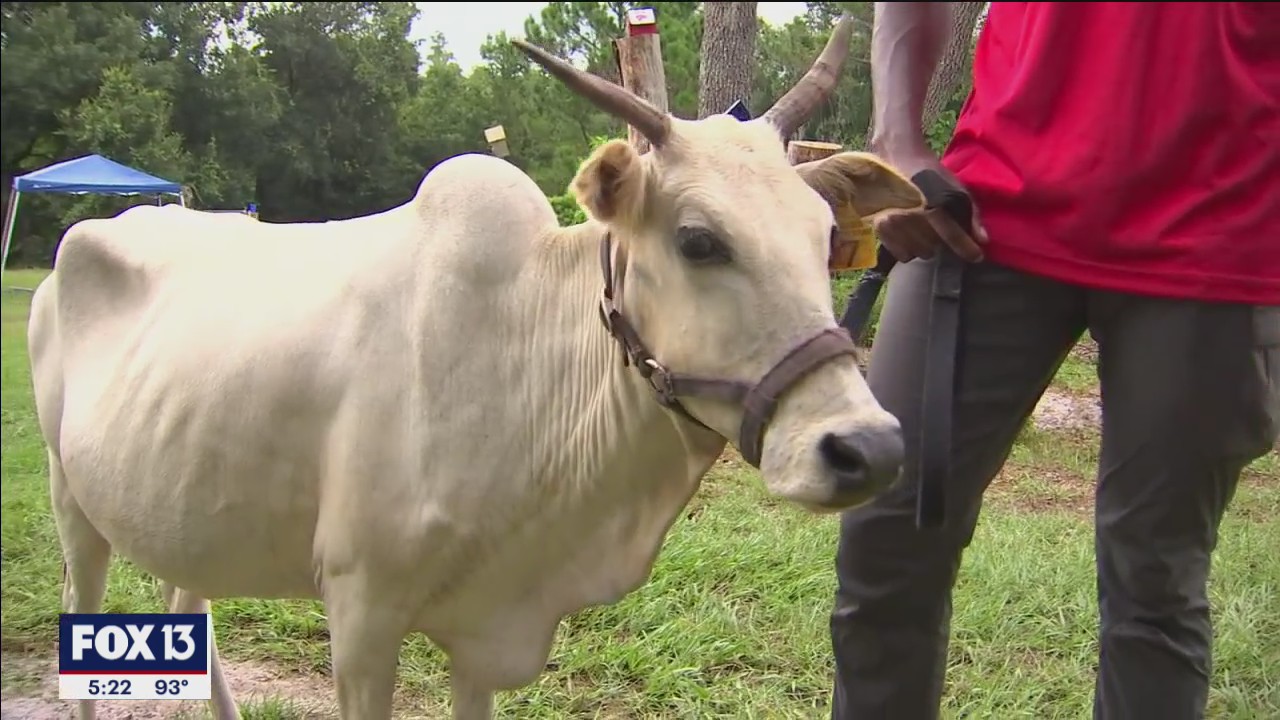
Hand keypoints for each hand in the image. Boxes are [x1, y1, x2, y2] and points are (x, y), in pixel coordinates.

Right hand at [873, 149, 988, 263]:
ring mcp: (894, 223)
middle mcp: (912, 217)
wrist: (897, 157)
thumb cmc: (929, 172)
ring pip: (919, 252)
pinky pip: (902, 254)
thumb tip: (982, 240)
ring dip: (926, 246)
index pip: (952, 236)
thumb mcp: (955, 187)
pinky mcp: (880, 228)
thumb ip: (970, 214)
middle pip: (936, 248)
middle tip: (942, 233)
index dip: (967, 249)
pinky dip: (910, 249)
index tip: (977, 257)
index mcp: (933, 205)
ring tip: (926, 233)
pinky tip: (911, 238)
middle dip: (943, 244)